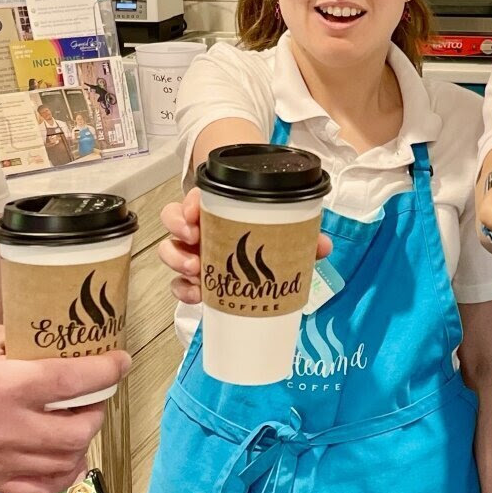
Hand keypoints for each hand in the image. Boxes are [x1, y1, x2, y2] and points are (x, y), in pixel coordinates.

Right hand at [0, 321, 128, 492]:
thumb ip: (21, 340)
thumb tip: (61, 338)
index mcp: (4, 386)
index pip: (74, 382)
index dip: (107, 371)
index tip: (119, 361)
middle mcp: (7, 428)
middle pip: (79, 430)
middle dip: (97, 410)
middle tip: (93, 395)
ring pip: (66, 462)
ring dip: (82, 441)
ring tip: (76, 422)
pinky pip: (41, 488)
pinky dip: (61, 474)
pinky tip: (61, 456)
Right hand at [158, 188, 331, 304]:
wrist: (254, 251)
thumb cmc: (265, 235)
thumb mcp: (284, 232)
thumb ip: (302, 237)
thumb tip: (322, 246)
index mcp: (217, 209)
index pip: (194, 197)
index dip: (189, 203)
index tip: (194, 213)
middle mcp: (200, 227)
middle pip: (173, 220)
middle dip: (179, 231)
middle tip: (194, 243)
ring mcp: (192, 251)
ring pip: (169, 249)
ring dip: (177, 260)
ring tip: (195, 270)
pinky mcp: (192, 277)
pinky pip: (177, 282)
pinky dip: (182, 289)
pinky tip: (196, 295)